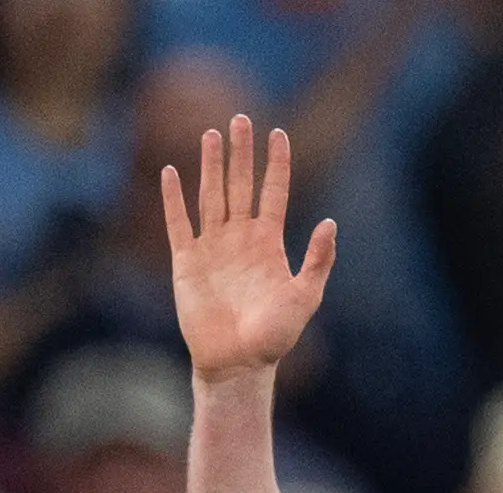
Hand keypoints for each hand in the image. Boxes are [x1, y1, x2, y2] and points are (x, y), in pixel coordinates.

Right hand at [164, 118, 336, 384]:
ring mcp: (212, 248)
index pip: (273, 192)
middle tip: (241, 118)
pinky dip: (173, 199)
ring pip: (211, 195)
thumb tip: (330, 222)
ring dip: (211, 165)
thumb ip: (317, 261)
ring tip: (212, 133)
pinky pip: (179, 223)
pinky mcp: (187, 262)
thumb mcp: (305, 298)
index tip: (278, 133)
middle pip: (241, 184)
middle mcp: (240, 239)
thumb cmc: (274, 337)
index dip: (276, 164)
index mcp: (268, 243)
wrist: (238, 364)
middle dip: (242, 152)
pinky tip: (172, 172)